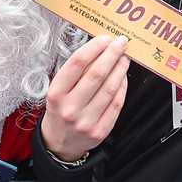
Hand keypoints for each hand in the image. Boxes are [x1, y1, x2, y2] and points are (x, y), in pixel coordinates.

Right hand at [41, 35, 129, 162]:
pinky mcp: (99, 131)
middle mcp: (70, 108)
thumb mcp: (59, 89)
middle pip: (96, 74)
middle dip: (112, 54)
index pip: (77, 64)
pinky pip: (116, 104)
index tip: (105, 38)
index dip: (94, 48)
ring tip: (124, 58)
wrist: (59, 142)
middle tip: (121, 43)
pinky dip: (122, 87)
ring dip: (120, 69)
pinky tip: (123, 77)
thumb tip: (100, 48)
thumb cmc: (60, 109)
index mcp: (56, 93)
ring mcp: (85, 121)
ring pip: (110, 88)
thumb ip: (76, 71)